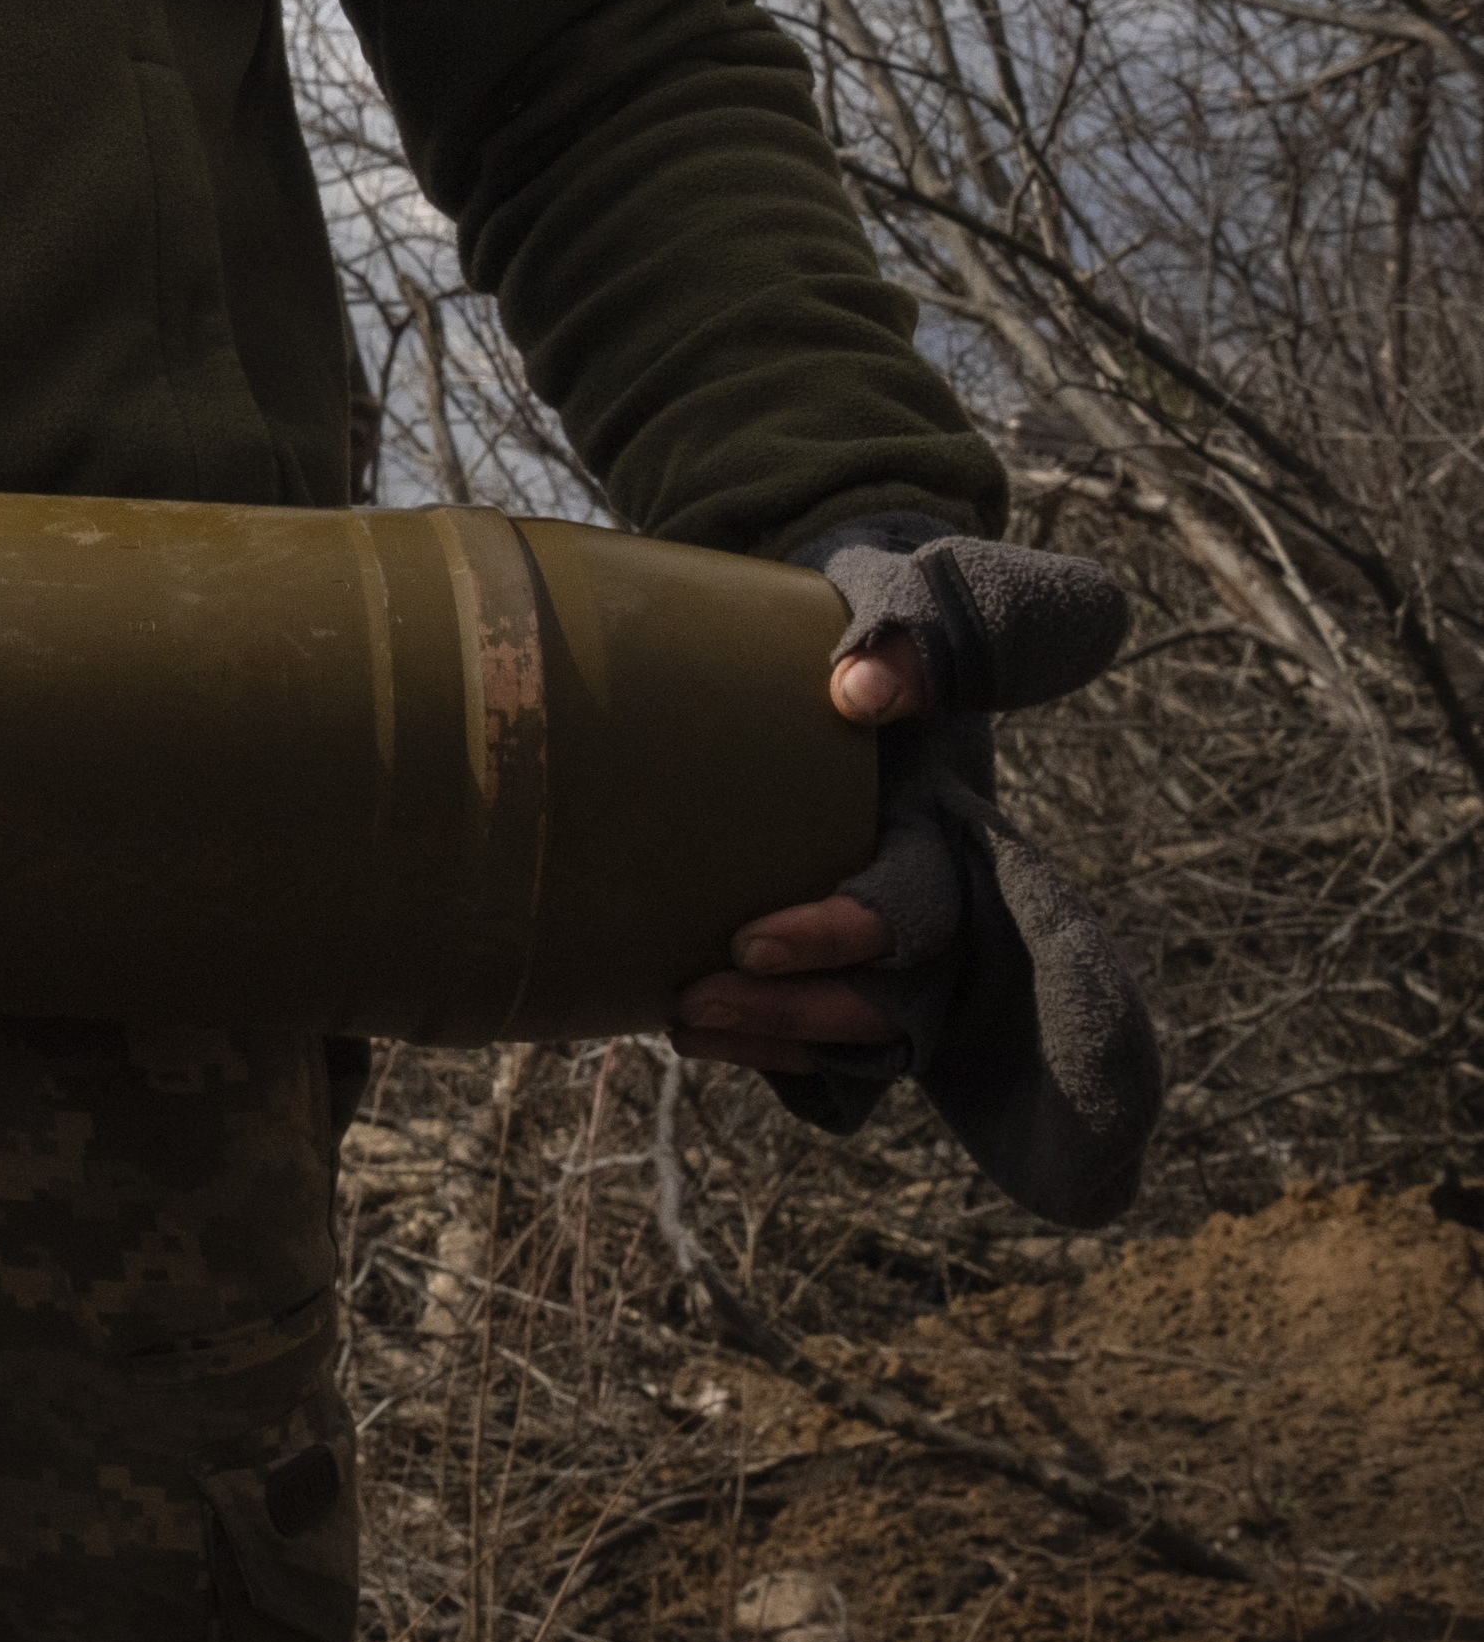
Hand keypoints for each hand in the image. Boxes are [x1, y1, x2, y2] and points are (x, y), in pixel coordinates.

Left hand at [667, 631, 929, 1076]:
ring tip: (683, 1018)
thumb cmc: (890, 606)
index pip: (932, 905)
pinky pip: (838, 1037)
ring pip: (871, 1030)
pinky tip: (690, 1032)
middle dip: (806, 1012)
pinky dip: (774, 1050)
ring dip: (780, 1037)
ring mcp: (902, 930)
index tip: (752, 941)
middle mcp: (942, 889)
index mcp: (958, 820)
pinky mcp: (852, 944)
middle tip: (701, 993)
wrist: (867, 624)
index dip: (854, 939)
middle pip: (904, 995)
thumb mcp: (920, 591)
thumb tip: (862, 691)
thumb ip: (919, 629)